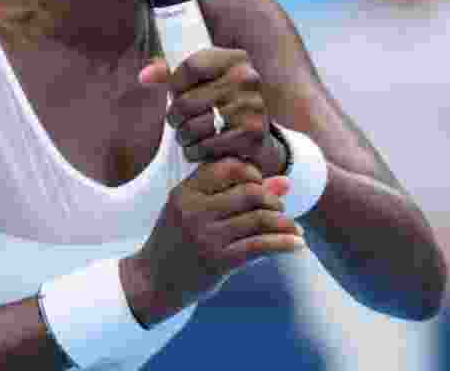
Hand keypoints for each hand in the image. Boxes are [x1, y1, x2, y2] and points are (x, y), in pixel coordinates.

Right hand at [122, 158, 304, 325]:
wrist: (152, 282)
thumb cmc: (177, 242)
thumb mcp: (194, 210)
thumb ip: (235, 192)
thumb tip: (285, 182)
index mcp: (185, 192)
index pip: (229, 167)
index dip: (253, 172)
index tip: (260, 184)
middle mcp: (194, 210)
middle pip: (250, 192)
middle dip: (273, 199)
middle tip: (279, 208)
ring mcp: (206, 236)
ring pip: (260, 218)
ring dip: (285, 222)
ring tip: (294, 228)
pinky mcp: (218, 260)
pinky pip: (260, 246)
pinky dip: (284, 243)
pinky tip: (297, 244)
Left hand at [140, 49, 287, 176]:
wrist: (255, 128)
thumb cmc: (220, 99)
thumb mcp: (201, 79)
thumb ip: (170, 73)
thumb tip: (144, 76)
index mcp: (234, 59)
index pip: (190, 66)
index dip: (174, 83)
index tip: (175, 93)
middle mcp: (247, 79)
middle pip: (187, 101)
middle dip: (174, 116)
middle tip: (176, 121)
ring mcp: (252, 107)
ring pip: (194, 127)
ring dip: (184, 137)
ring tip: (185, 136)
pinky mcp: (253, 134)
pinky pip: (208, 147)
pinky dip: (197, 152)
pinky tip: (197, 149)